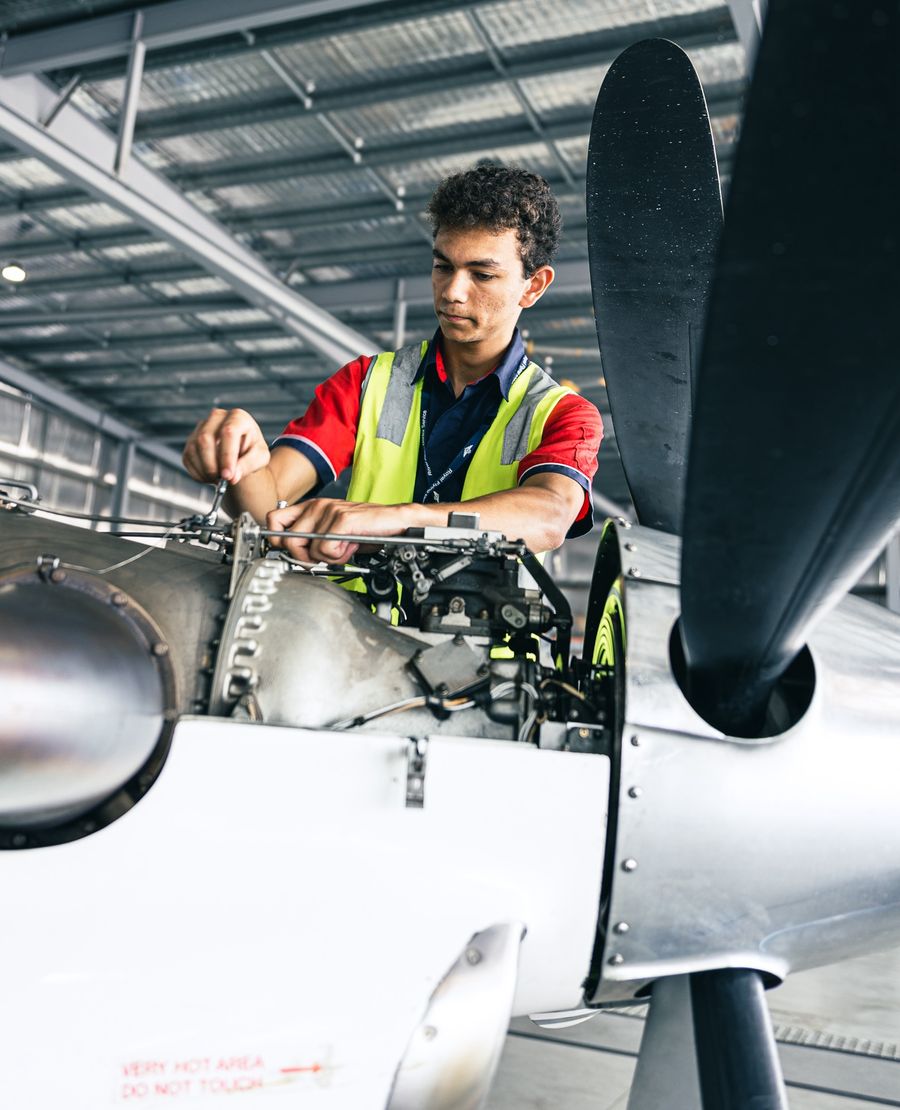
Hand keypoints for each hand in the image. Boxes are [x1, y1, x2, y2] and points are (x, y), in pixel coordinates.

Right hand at [182, 408, 269, 484]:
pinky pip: (188, 457)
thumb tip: (233, 476)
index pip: (228, 433)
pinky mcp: (191, 440)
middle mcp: (217, 417)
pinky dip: (198, 472)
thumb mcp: (259, 457)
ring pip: (194, 448)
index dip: (227, 456)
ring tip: (218, 480)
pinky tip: (210, 477)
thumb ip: (249, 465)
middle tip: (222, 480)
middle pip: (205, 439)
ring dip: (204, 470)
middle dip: (212, 465)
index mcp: (238, 417)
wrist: (242, 452)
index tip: (228, 476)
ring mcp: (201, 427)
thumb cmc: (252, 451)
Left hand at [267, 499, 422, 563]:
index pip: (274, 520)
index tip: (293, 552)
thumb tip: (294, 555)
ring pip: (308, 549)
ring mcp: (328, 510)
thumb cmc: (365, 530)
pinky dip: (338, 556)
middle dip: (305, 557)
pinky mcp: (341, 519)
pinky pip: (325, 550)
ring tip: (342, 549)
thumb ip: (312, 540)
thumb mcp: (333, 535)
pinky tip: (350, 547)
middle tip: (324, 556)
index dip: (278, 541)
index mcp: (311, 508)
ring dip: (326, 557)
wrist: (394, 523)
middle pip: (288, 540)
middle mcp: (317, 506)